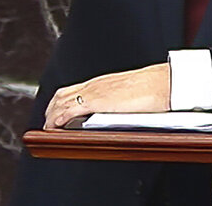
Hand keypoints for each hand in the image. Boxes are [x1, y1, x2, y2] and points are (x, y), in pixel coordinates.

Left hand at [43, 63, 169, 129]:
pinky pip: (69, 110)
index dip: (60, 102)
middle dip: (51, 109)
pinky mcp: (96, 101)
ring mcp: (94, 92)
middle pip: (62, 94)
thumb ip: (119, 102)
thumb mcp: (131, 94)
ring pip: (61, 101)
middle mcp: (94, 84)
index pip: (72, 89)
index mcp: (102, 82)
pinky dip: (57, 118)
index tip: (55, 112)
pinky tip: (54, 127)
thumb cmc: (154, 88)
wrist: (163, 82)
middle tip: (48, 124)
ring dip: (51, 114)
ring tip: (49, 128)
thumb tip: (120, 112)